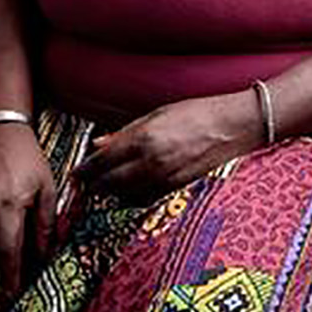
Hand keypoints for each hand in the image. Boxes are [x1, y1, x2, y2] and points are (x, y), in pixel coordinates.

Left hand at [76, 91, 260, 197]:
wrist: (233, 126)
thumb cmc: (198, 113)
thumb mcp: (157, 114)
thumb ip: (126, 132)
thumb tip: (100, 145)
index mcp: (143, 139)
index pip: (102, 162)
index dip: (85, 170)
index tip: (77, 173)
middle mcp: (151, 162)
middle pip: (109, 183)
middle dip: (93, 184)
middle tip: (85, 183)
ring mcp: (164, 177)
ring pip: (124, 195)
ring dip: (110, 192)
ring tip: (104, 187)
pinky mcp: (176, 187)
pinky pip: (144, 199)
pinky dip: (130, 198)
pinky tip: (128, 192)